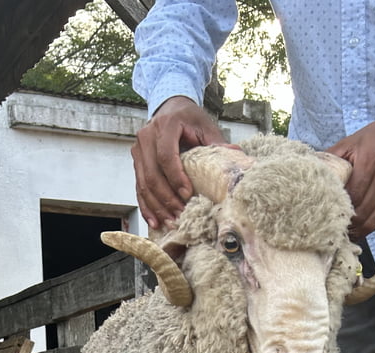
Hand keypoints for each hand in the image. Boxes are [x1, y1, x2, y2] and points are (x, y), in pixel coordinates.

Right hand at [132, 96, 225, 228]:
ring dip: (157, 207)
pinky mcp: (137, 162)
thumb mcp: (206, 126)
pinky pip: (139, 188)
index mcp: (166, 125)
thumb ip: (217, 143)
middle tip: (181, 215)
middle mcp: (147, 136)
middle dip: (167, 199)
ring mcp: (138, 150)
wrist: (171, 107)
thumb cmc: (189, 118)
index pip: (166, 156)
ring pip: (144, 185)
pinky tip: (155, 221)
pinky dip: (147, 207)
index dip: (176, 178)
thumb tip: (237, 155)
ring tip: (171, 222)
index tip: (188, 194)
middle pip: (153, 175)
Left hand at [326, 109, 374, 238]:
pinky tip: (356, 227)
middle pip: (360, 214)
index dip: (336, 209)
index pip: (350, 197)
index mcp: (370, 163)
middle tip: (330, 227)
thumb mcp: (353, 140)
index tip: (324, 214)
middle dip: (344, 223)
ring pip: (371, 223)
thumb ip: (332, 156)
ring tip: (342, 231)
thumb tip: (311, 170)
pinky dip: (367, 227)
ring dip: (355, 230)